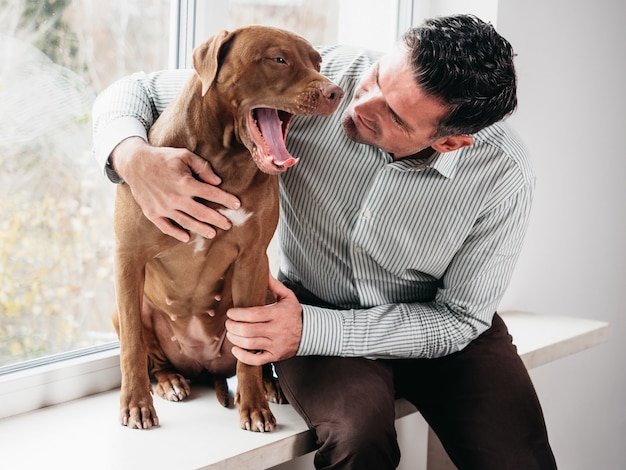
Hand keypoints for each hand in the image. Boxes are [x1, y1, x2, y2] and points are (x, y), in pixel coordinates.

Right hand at [111, 137, 240, 241]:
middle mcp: (175, 198)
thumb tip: (217, 182)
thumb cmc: (163, 158)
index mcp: (185, 183)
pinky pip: (166, 227)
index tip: (237, 205)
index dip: (226, 199)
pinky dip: (176, 233)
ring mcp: (163, 207)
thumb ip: (202, 167)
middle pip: (202, 212)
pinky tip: (187, 237)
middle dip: (217, 219)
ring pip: (186, 222)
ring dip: (201, 229)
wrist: (134, 163)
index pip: (211, 194)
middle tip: (228, 225)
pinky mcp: (152, 213)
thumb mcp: (184, 155)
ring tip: (213, 234)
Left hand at [226, 276, 302, 365]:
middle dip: (233, 326)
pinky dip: (243, 356)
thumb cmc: (294, 313)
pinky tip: (236, 349)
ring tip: (230, 333)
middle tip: (228, 323)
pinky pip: (256, 360)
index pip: (252, 314)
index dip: (238, 314)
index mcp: (277, 314)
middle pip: (247, 330)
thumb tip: (263, 270)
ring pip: (249, 344)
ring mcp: (275, 345)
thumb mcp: (287, 296)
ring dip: (235, 339)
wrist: (310, 332)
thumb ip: (273, 284)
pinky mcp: (274, 356)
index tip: (230, 312)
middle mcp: (276, 330)